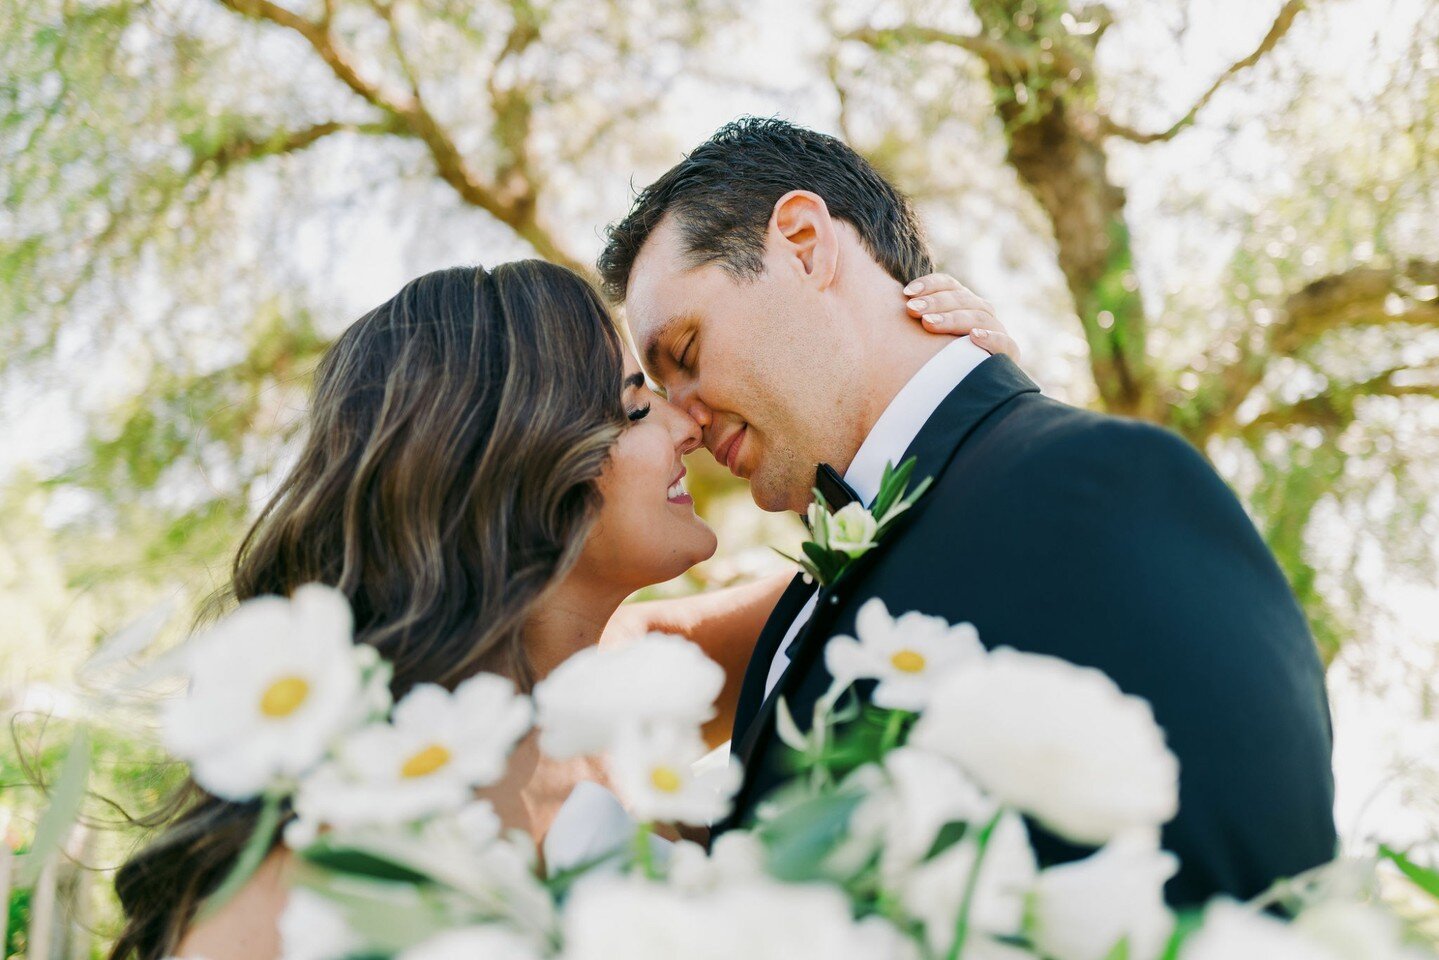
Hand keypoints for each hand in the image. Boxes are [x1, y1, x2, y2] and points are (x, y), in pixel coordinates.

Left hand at [902, 273, 1020, 361]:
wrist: (970, 392)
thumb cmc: (935, 362)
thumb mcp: (923, 339)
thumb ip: (914, 321)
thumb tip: (893, 308)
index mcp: (962, 302)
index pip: (949, 284)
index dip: (929, 284)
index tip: (907, 293)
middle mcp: (981, 312)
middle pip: (962, 299)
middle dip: (935, 302)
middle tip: (912, 310)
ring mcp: (996, 330)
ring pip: (979, 316)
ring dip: (953, 318)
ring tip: (929, 324)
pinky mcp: (1009, 354)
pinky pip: (1005, 343)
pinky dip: (992, 338)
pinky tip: (974, 336)